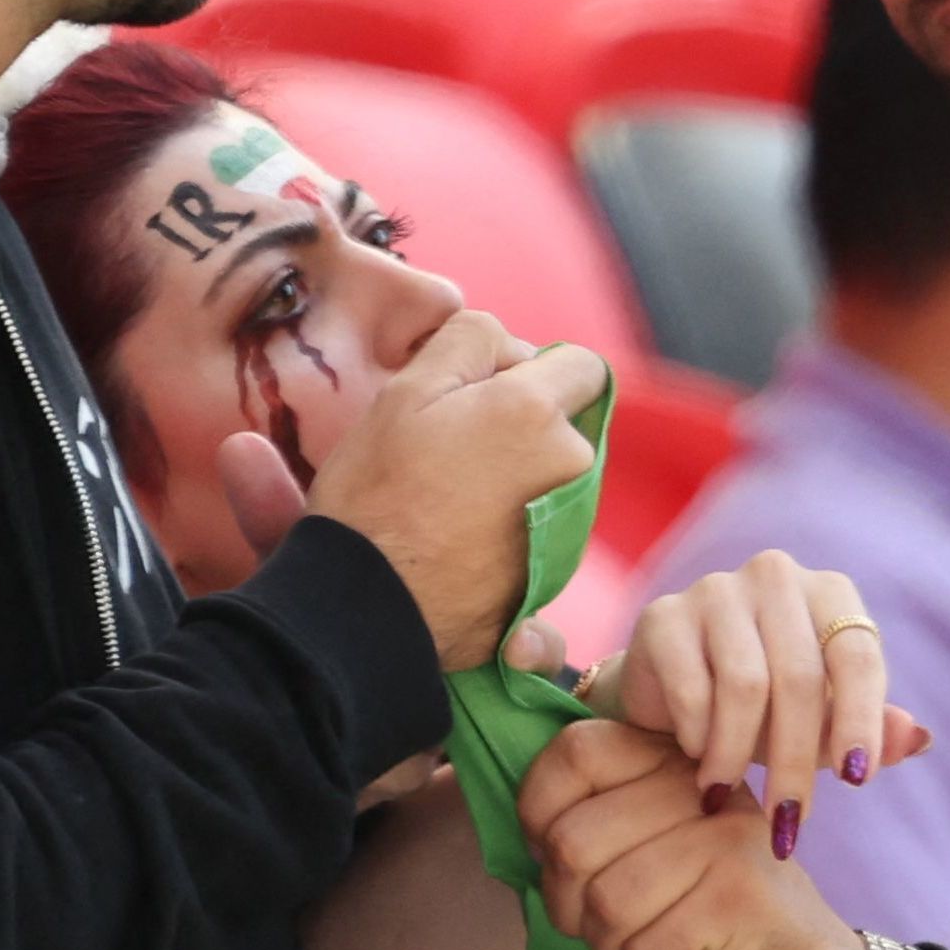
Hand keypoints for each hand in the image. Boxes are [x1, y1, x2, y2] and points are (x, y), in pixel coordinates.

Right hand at [289, 312, 604, 669]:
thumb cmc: (376, 493)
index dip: (533, 368)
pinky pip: (541, 525)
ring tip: (446, 495)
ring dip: (514, 471)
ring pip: (552, 474)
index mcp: (538, 413)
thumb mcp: (408, 389)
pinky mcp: (553, 575)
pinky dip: (512, 520)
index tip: (481, 391)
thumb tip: (513, 346)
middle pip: (566, 422)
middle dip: (521, 422)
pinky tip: (457, 534)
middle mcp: (571, 468)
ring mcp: (567, 527)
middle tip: (448, 445)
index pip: (583, 365)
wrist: (365, 609)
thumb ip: (470, 340)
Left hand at [519, 720, 862, 949]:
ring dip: (608, 947)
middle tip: (598, 928)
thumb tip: (529, 828)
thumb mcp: (665, 851)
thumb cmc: (720, 922)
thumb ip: (606, 822)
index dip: (538, 809)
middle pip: (576, 838)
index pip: (578, 751)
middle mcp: (703, 789)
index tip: (551, 857)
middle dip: (568, 904)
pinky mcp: (736, 900)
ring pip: (605, 900)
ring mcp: (723, 841)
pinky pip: (643, 946)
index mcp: (677, 764)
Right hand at [593, 552, 928, 859]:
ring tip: (726, 793)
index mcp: (829, 593)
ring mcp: (717, 590)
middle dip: (796, 761)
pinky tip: (697, 756)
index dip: (860, 720)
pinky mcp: (663, 615)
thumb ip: (868, 732)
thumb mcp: (819, 724)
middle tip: (788, 820)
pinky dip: (699, 735)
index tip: (858, 781)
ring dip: (738, 754)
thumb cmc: (761, 708)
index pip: (858, 656)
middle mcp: (776, 577)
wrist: (666, 689)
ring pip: (746, 685)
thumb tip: (917, 739)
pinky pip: (692, 687)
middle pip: (800, 678)